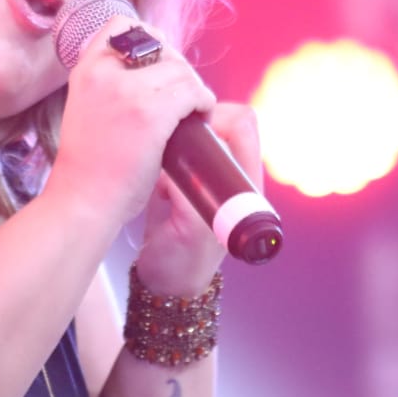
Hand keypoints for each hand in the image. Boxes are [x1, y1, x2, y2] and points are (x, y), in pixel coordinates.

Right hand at [52, 19, 216, 226]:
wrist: (83, 199)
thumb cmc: (90, 163)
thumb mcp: (87, 107)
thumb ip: (109, 84)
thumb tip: (152, 68)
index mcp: (86, 69)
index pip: (122, 25)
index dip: (149, 39)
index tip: (159, 65)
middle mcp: (104, 73)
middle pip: (160, 47)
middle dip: (178, 69)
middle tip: (182, 98)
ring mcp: (128, 91)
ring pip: (181, 69)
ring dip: (194, 88)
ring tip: (193, 110)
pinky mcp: (151, 113)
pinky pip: (193, 92)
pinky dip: (204, 103)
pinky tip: (200, 118)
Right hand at [134, 102, 263, 294]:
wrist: (164, 280)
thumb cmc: (182, 263)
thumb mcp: (189, 231)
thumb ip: (189, 196)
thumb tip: (176, 166)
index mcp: (245, 184)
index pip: (243, 126)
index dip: (217, 119)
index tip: (190, 133)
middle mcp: (230, 172)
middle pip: (221, 116)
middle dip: (194, 121)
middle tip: (170, 138)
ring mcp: (208, 172)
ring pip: (197, 127)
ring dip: (177, 133)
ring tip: (159, 151)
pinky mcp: (185, 174)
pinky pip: (177, 143)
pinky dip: (164, 145)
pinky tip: (152, 165)